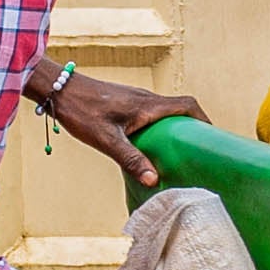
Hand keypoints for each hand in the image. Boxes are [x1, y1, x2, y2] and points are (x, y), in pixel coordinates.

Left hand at [31, 66, 208, 186]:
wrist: (57, 89)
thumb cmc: (81, 111)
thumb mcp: (106, 139)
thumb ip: (131, 159)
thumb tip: (153, 180)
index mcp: (148, 105)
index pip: (188, 105)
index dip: (204, 120)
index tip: (212, 139)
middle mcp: (146, 99)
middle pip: (180, 110)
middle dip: (193, 129)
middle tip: (197, 153)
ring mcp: (135, 100)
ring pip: (165, 114)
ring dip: (175, 130)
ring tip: (178, 155)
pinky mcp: (125, 104)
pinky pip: (152, 116)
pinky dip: (159, 130)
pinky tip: (150, 148)